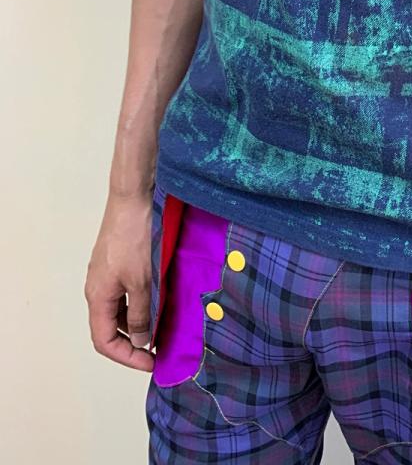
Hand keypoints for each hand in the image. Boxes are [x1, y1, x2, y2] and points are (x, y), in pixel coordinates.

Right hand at [84, 190, 155, 371]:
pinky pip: (126, 292)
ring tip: (163, 326)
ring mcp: (107, 273)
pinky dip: (141, 302)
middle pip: (110, 327)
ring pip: (119, 309)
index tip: (151, 362)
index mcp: (98, 296)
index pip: (104, 341)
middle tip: (160, 348)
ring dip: (139, 321)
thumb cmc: (136, 239)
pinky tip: (160, 300)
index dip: (127, 357)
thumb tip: (141, 341)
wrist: (134, 198)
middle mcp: (98, 287)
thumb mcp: (143, 281)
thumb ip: (142, 314)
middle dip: (133, 342)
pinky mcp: (118, 260)